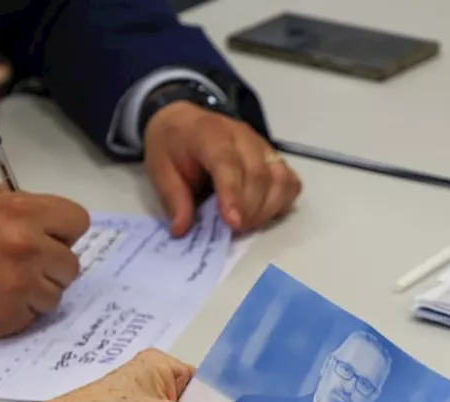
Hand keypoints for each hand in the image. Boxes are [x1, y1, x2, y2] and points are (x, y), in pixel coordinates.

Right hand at [0, 184, 90, 337]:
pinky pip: (38, 313)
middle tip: (20, 265)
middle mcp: (28, 244)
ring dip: (38, 290)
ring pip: (58, 290)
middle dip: (52, 264)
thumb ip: (17, 203)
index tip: (47, 238)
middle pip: (72, 262)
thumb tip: (48, 219)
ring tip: (4, 282)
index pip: (78, 220)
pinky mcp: (15, 313)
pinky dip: (23, 309)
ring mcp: (23, 282)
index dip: (63, 231)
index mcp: (20, 209)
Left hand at [144, 102, 302, 235]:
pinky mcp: (273, 158)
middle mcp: (242, 136)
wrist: (185, 122)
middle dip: (249, 211)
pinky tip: (262, 212)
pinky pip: (290, 182)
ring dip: (267, 210)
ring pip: (280, 180)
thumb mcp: (159, 169)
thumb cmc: (172, 146)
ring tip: (246, 224)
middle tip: (232, 230)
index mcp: (209, 134)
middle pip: (258, 175)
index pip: (228, 163)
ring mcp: (262, 146)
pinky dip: (281, 202)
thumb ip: (173, 199)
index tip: (233, 224)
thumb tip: (183, 229)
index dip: (233, 195)